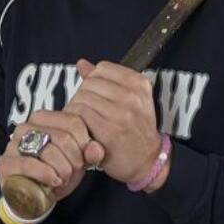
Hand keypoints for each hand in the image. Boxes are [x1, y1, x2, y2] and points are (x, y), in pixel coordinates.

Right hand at [0, 109, 98, 204]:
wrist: (34, 198)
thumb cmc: (57, 173)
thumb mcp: (78, 161)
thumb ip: (90, 152)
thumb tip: (96, 149)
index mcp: (43, 118)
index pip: (73, 121)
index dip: (85, 143)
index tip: (85, 158)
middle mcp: (26, 127)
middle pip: (63, 137)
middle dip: (75, 159)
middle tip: (74, 171)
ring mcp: (12, 144)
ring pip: (48, 150)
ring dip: (62, 169)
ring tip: (64, 178)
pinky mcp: (4, 163)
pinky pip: (28, 164)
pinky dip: (46, 174)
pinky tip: (54, 181)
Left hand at [67, 59, 161, 184]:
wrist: (147, 160)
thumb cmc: (136, 130)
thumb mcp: (130, 99)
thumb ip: (106, 80)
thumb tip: (82, 64)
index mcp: (139, 84)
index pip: (102, 68)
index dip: (93, 80)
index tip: (95, 93)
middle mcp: (133, 97)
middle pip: (90, 83)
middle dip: (82, 95)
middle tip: (85, 108)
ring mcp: (122, 114)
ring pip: (83, 98)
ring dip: (76, 108)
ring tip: (82, 119)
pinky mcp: (110, 131)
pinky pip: (80, 115)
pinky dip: (76, 121)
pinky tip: (82, 128)